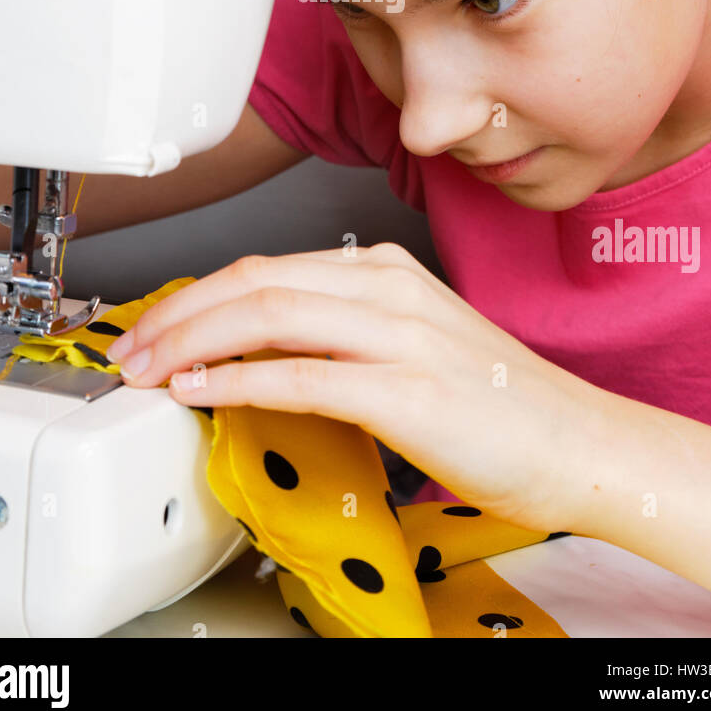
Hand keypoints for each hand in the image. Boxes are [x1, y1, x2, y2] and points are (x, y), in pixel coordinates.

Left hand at [105, 243, 609, 532]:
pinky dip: (239, 378)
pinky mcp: (407, 388)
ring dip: (192, 340)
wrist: (580, 443)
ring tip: (148, 370)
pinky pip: (302, 374)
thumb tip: (263, 350)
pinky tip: (203, 391)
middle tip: (130, 348)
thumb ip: (343, 335)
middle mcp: (388, 287)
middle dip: (177, 312)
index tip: (155, 327)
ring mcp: (400, 333)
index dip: (196, 295)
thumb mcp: (414, 341)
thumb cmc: (501, 404)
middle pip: (255, 279)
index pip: (267, 267)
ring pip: (268, 312)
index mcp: (386, 271)